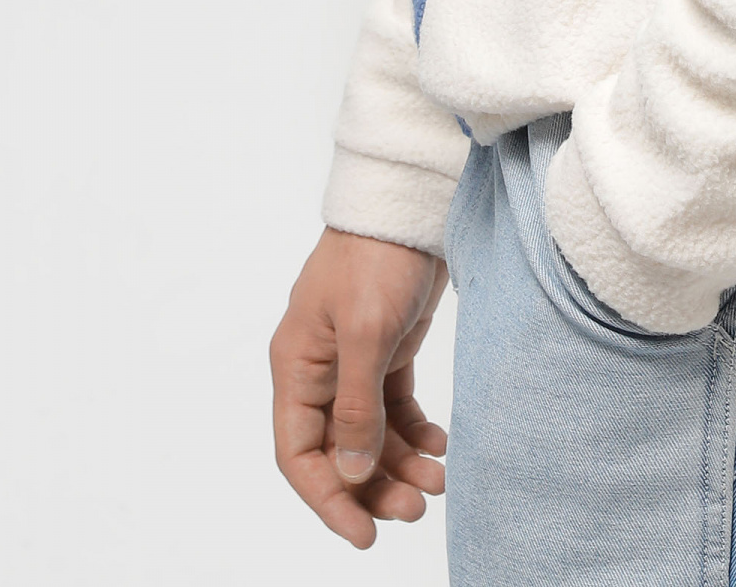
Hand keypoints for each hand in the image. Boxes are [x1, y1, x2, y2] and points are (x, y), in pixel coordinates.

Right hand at [271, 227, 448, 547]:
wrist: (412, 201)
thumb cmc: (377, 255)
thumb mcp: (366, 333)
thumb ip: (357, 406)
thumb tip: (350, 472)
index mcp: (296, 367)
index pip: (299, 453)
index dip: (327, 499)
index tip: (363, 535)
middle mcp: (319, 371)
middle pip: (338, 452)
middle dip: (373, 487)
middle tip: (415, 511)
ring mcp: (353, 361)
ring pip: (370, 435)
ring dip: (400, 465)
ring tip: (438, 483)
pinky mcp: (387, 350)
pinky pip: (395, 409)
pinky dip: (415, 434)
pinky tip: (439, 447)